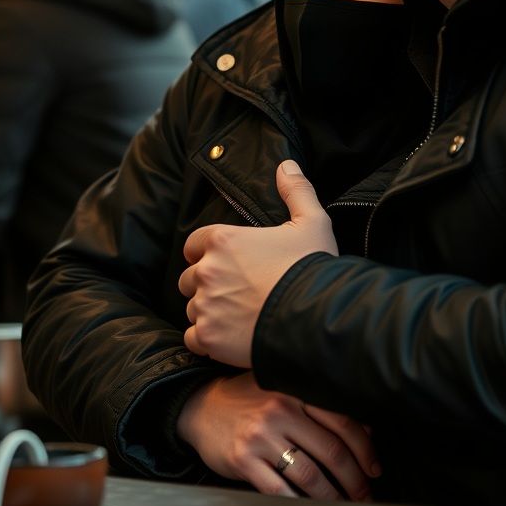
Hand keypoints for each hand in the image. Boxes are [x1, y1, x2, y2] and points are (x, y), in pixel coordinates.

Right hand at [176, 372, 378, 499]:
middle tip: (365, 494)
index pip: (342, 422)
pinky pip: (279, 489)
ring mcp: (261, 435)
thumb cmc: (250, 401)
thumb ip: (319, 406)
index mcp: (296, 390)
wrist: (202, 407)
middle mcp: (281, 410)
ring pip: (309, 474)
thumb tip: (366, 431)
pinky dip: (299, 503)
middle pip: (331, 450)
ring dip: (332, 496)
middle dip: (354, 478)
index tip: (375, 468)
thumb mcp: (284, 391)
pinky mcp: (243, 459)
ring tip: (343, 505)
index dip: (365, 449)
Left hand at [180, 160, 336, 366]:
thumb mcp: (312, 221)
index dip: (207, 253)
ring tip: (238, 317)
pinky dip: (207, 340)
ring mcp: (205, 306)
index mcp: (223, 240)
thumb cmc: (312, 267)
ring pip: (192, 309)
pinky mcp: (209, 338)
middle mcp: (207, 271)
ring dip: (209, 313)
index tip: (227, 263)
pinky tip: (230, 338)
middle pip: (190, 279)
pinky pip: (193, 338)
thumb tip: (286, 165)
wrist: (316, 316)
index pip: (194, 245)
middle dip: (208, 285)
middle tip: (236, 293)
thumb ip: (296, 191)